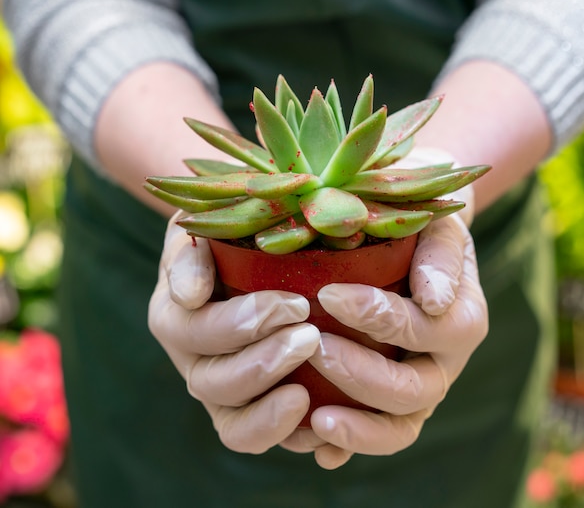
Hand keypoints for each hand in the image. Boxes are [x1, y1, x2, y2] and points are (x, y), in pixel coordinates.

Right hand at [148, 214, 320, 452]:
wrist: (241, 254)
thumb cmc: (223, 236)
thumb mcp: (199, 229)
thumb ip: (189, 255)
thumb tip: (190, 296)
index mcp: (174, 317)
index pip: (198, 332)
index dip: (244, 324)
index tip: (295, 303)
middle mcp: (194, 361)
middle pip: (216, 383)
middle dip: (264, 363)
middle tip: (310, 337)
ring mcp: (222, 391)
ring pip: (235, 425)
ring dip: (274, 411)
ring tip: (311, 389)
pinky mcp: (254, 408)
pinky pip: (267, 438)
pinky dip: (294, 438)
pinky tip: (326, 430)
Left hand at [280, 150, 488, 468]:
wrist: (415, 237)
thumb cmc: (422, 223)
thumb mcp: (436, 224)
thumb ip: (441, 255)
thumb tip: (435, 301)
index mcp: (461, 319)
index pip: (424, 330)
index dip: (378, 317)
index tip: (329, 293)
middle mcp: (444, 362)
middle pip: (414, 390)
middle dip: (361, 374)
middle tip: (312, 347)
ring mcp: (419, 386)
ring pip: (399, 426)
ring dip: (358, 428)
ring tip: (315, 420)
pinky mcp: (392, 400)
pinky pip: (376, 432)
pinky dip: (349, 447)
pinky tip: (318, 447)